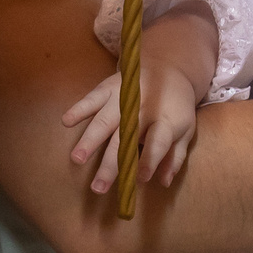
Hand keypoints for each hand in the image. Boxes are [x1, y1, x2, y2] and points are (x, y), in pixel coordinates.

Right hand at [64, 60, 202, 192]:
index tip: (140, 178)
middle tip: (98, 187)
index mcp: (167, 119)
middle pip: (126, 137)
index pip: (159, 142)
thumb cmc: (175, 106)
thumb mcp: (185, 130)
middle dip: (111, 163)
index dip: (150, 160)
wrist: (168, 65)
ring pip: (105, 120)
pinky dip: (79, 109)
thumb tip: (162, 182)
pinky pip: (92, 99)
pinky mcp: (109, 87)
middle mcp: (144, 108)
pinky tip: (66, 121)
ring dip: (90, 140)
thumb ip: (175, 157)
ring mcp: (124, 96)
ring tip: (77, 159)